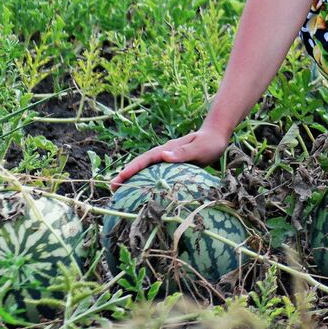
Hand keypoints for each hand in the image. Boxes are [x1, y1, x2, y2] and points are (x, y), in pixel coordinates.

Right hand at [112, 126, 228, 186]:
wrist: (216, 136)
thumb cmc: (209, 143)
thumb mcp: (199, 148)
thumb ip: (183, 152)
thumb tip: (163, 156)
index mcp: (167, 149)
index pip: (145, 160)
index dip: (131, 169)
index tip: (119, 178)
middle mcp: (164, 153)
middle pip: (141, 164)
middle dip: (126, 175)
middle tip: (112, 188)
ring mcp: (167, 159)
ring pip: (146, 169)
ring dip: (133, 178)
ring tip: (121, 192)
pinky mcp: (172, 165)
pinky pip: (155, 173)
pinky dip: (146, 180)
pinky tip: (144, 191)